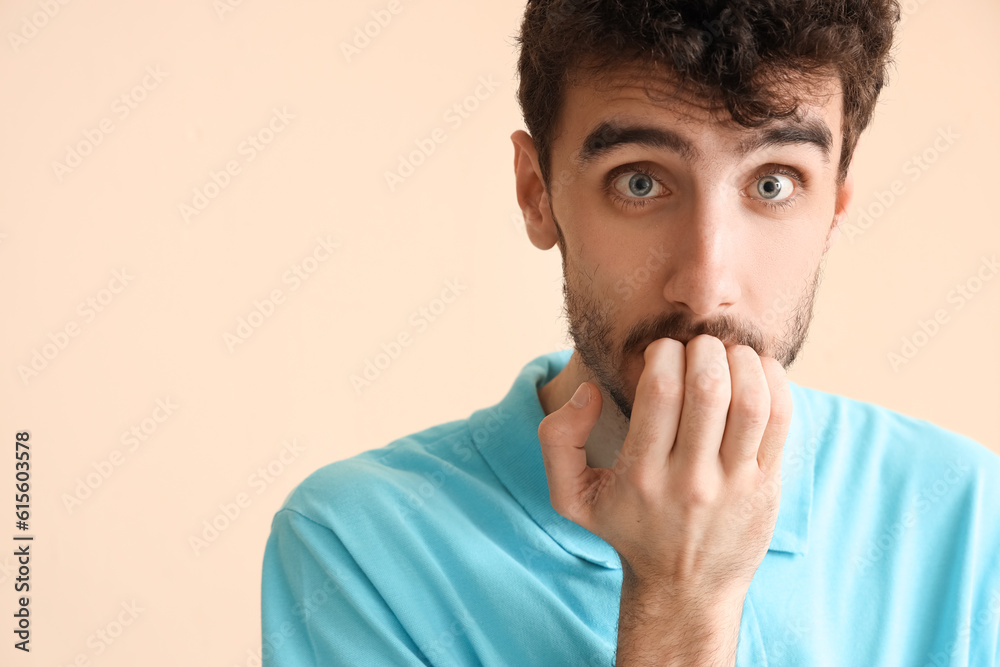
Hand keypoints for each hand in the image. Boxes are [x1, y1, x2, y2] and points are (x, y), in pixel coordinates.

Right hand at [537, 334, 791, 603]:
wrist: (685, 590)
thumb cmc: (628, 529)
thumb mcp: (571, 497)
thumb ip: (558, 439)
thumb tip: (588, 392)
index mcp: (640, 474)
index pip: (660, 389)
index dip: (662, 353)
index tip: (660, 353)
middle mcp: (690, 480)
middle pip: (708, 388)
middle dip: (703, 349)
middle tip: (696, 348)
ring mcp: (734, 484)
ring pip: (751, 400)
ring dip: (741, 360)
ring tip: (726, 355)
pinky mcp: (767, 485)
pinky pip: (781, 419)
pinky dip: (773, 380)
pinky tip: (755, 371)